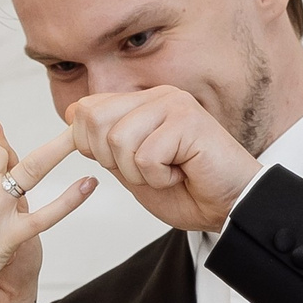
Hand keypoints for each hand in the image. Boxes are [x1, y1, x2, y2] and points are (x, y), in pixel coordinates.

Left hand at [64, 87, 254, 233]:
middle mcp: (157, 97)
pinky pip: (146, 156)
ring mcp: (174, 105)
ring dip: (138, 173)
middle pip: (94, 120)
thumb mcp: (132, 169)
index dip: (89, 145)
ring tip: (167, 172)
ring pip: (118, 140)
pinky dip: (159, 178)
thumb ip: (105, 145)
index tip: (123, 164)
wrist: (230, 206)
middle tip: (146, 170)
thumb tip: (72, 116)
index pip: (85, 110)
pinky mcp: (188, 122)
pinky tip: (182, 173)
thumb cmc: (187, 190)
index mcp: (141, 103)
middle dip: (112, 160)